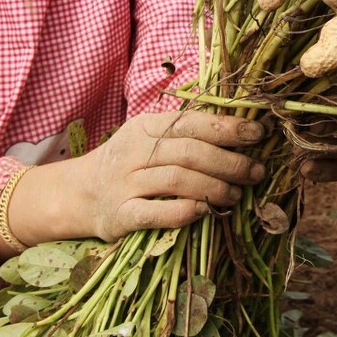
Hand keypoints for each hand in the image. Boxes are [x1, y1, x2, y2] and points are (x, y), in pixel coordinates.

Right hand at [75, 110, 265, 241]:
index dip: (228, 128)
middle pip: (189, 152)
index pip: (191, 122)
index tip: (258, 134)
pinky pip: (156, 213)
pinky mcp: (120, 214)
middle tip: (255, 172)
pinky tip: (205, 211)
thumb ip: (185, 135)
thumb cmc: (128, 163)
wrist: (79, 193)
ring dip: (215, 187)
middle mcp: (133, 151)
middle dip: (229, 162)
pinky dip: (185, 212)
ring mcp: (125, 183)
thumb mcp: (149, 139)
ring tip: (237, 195)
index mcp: (145, 126)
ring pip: (177, 180)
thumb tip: (241, 133)